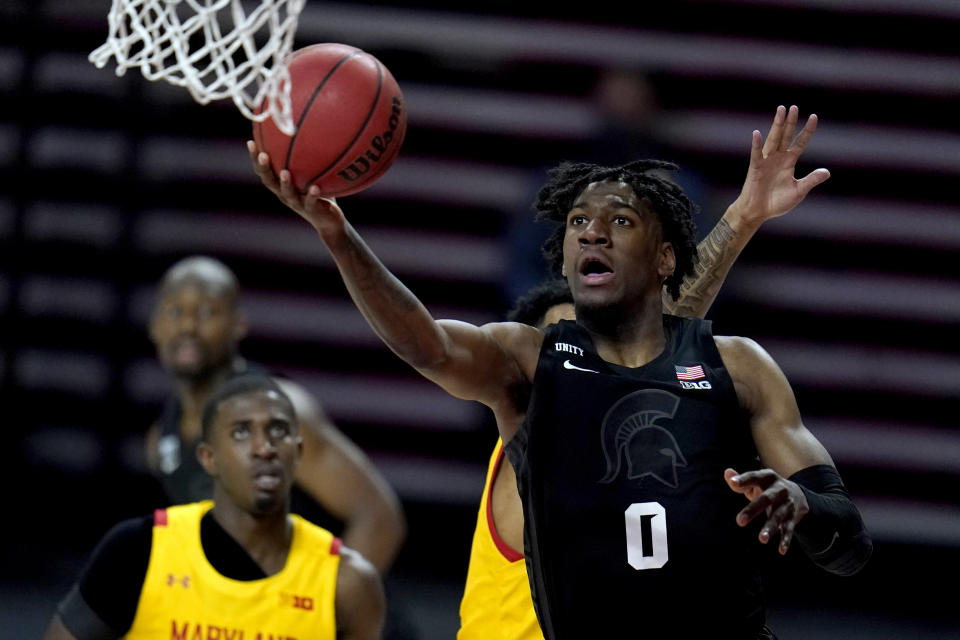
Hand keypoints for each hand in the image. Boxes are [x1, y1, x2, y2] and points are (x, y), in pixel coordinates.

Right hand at [247, 140, 344, 235]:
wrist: (328, 220)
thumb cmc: (318, 192)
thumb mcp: (310, 174)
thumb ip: (306, 157)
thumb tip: (306, 128)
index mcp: (280, 185)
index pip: (263, 171)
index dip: (255, 159)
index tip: (251, 142)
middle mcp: (284, 195)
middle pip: (269, 182)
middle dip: (265, 168)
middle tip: (263, 155)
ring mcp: (297, 203)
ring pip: (287, 194)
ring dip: (285, 183)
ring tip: (285, 172)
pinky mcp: (312, 211)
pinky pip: (310, 202)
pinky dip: (312, 195)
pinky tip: (315, 187)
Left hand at [724, 467, 808, 554]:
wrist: (799, 494)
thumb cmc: (767, 488)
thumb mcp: (756, 481)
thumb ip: (742, 480)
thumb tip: (727, 473)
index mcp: (768, 477)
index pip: (754, 477)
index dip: (743, 479)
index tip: (732, 483)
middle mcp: (779, 490)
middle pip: (766, 499)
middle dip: (753, 510)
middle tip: (739, 521)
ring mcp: (787, 504)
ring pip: (778, 516)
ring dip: (770, 528)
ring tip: (762, 539)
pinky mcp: (793, 518)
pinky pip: (789, 530)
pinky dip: (786, 540)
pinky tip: (781, 550)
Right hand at [726, 105, 829, 231]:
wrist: (758, 212)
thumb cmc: (777, 203)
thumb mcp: (798, 191)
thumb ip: (811, 181)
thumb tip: (827, 172)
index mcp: (789, 162)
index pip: (800, 142)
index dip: (807, 130)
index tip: (814, 117)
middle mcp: (778, 158)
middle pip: (786, 136)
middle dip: (790, 121)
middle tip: (794, 107)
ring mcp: (766, 161)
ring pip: (773, 139)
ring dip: (776, 125)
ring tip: (781, 110)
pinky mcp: (755, 168)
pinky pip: (756, 154)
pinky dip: (757, 144)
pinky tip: (757, 134)